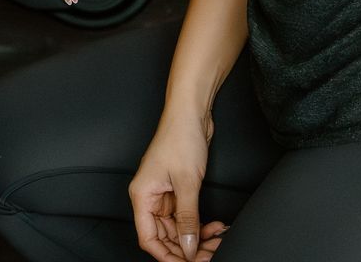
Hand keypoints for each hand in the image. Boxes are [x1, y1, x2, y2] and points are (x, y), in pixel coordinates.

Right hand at [131, 112, 225, 261]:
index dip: (166, 256)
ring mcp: (164, 194)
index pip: (148, 238)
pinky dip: (200, 224)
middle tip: (209, 255)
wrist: (191, 113)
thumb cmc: (180, 138)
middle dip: (187, 248)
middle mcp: (150, 197)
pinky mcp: (178, 190)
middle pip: (164, 236)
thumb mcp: (186, 182)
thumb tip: (187, 247)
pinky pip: (187, 216)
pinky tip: (215, 227)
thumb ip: (187, 218)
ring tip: (217, 241)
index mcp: (142, 196)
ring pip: (178, 228)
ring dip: (197, 237)